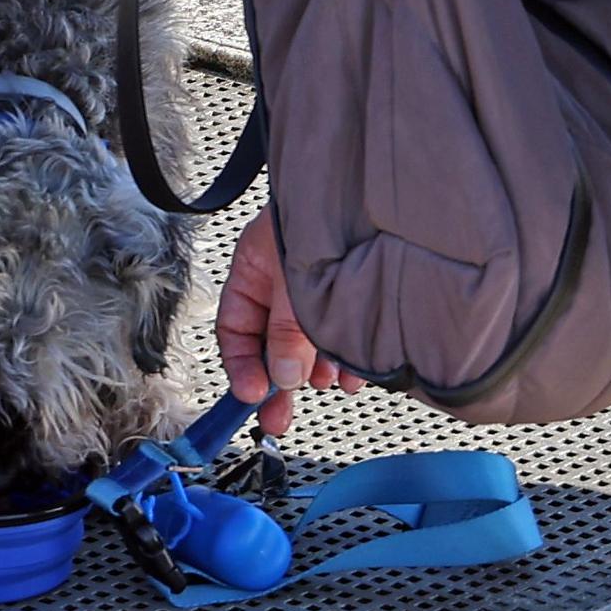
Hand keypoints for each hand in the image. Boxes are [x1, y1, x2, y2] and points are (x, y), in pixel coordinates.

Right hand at [216, 207, 362, 433]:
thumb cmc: (327, 215)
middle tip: (278, 420)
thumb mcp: (296, 282)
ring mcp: (318, 287)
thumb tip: (284, 378)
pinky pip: (343, 334)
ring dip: (316, 367)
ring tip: (328, 383)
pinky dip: (346, 356)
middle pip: (271, 341)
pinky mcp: (353, 294)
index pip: (235, 328)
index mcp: (255, 270)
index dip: (241, 366)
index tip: (253, 396)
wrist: (376, 190)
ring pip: (309, 340)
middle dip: (277, 382)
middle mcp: (283, 281)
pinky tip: (354, 372)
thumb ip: (287, 331)